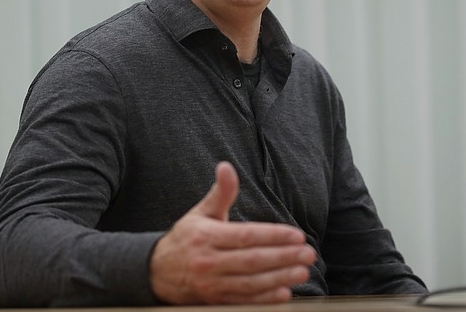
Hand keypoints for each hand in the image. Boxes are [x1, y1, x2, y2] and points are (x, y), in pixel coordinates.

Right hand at [149, 161, 315, 304]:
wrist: (156, 272)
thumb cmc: (186, 238)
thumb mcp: (201, 212)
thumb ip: (221, 193)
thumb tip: (226, 166)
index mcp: (206, 236)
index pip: (245, 236)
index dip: (273, 236)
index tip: (296, 234)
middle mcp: (207, 261)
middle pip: (252, 261)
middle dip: (283, 257)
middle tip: (308, 253)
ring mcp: (211, 285)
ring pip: (250, 283)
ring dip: (279, 278)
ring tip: (302, 271)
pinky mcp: (214, 302)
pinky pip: (243, 301)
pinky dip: (264, 299)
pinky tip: (284, 293)